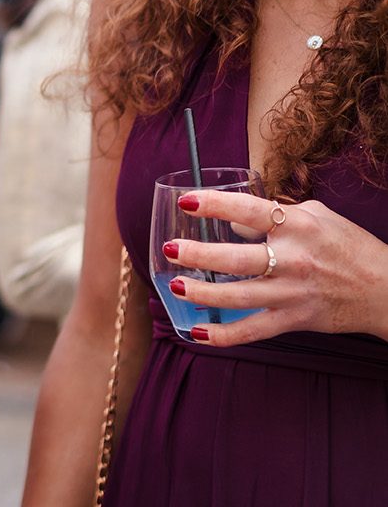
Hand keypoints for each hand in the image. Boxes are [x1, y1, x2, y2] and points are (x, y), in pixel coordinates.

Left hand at [164, 190, 387, 344]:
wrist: (386, 289)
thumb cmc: (348, 246)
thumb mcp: (318, 216)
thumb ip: (276, 213)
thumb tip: (234, 219)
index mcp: (299, 226)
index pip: (251, 210)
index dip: (216, 205)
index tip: (186, 202)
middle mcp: (294, 259)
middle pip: (237, 259)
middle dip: (198, 255)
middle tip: (170, 249)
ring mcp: (293, 293)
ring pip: (239, 296)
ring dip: (203, 294)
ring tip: (175, 286)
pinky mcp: (295, 320)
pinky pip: (253, 331)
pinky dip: (224, 336)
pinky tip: (197, 333)